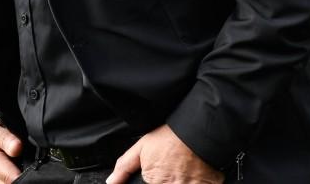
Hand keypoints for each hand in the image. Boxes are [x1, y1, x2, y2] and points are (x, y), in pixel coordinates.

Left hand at [106, 125, 223, 183]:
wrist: (197, 130)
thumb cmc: (170, 137)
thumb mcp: (141, 147)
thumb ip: (124, 167)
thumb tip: (111, 182)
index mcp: (154, 182)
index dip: (155, 179)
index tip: (161, 171)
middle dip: (168, 178)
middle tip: (172, 166)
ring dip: (182, 179)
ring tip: (183, 167)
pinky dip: (198, 180)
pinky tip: (196, 170)